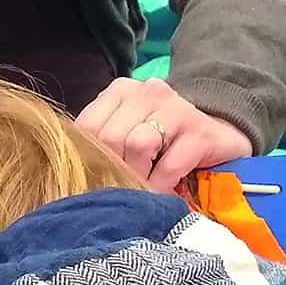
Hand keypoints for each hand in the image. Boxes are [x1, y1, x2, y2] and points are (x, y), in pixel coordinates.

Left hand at [77, 77, 252, 191]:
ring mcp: (175, 107)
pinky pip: (169, 165)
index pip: (86, 127)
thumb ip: (100, 147)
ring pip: (137, 145)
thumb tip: (65, 181)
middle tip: (118, 192)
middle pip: (110, 137)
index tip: (91, 185)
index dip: (85, 161)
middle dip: (112, 171)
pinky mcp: (199, 131)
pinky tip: (162, 193)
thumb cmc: (164, 144)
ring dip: (137, 178)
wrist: (220, 135)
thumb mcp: (127, 137)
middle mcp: (146, 91)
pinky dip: (161, 186)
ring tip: (141, 192)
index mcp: (119, 92)